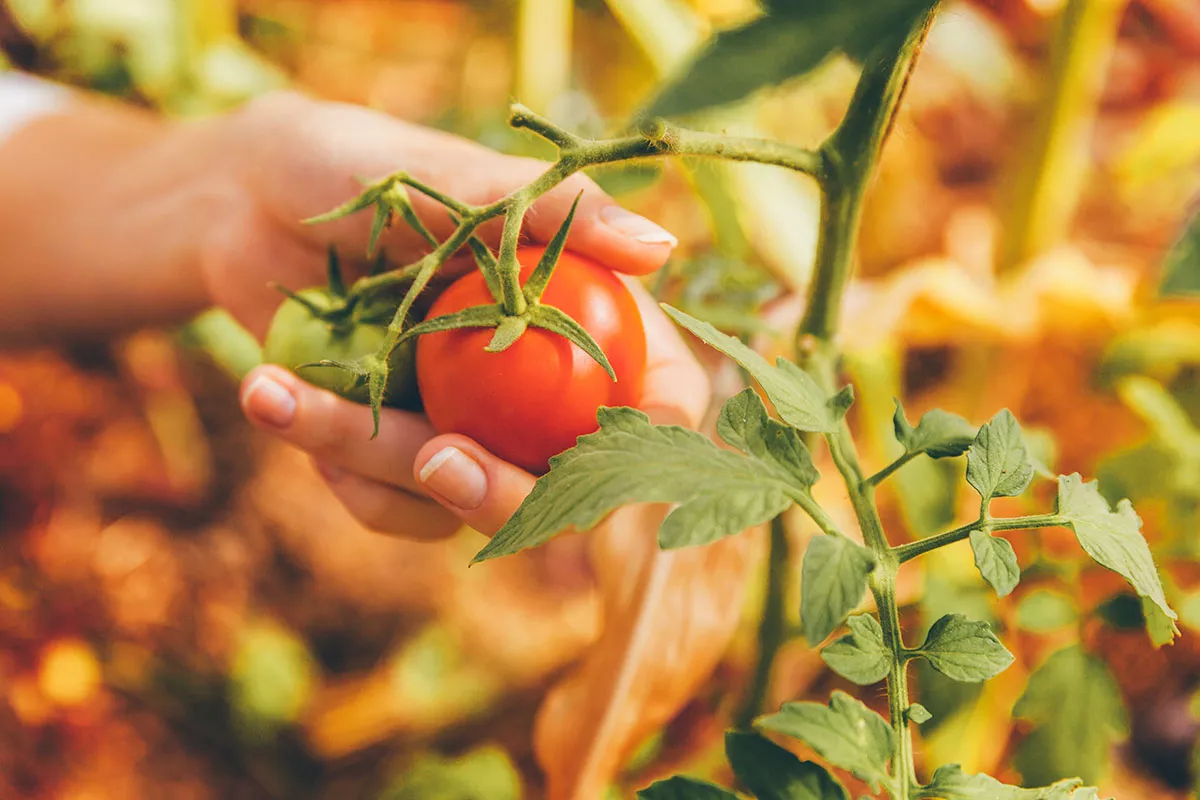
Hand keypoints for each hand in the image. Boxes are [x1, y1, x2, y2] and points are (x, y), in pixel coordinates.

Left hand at [216, 92, 709, 538]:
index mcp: (588, 315)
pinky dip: (339, 472)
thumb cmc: (363, 166)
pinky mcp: (410, 455)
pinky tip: (282, 403)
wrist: (244, 201)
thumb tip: (661, 247)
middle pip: (568, 489)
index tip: (609, 469)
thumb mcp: (459, 180)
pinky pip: (398, 510)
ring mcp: (479, 427)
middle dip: (501, 494)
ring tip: (277, 396)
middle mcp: (544, 384)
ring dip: (372, 464)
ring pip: (465, 502)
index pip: (661, 401)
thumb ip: (560, 213)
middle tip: (435, 462)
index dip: (654, 448)